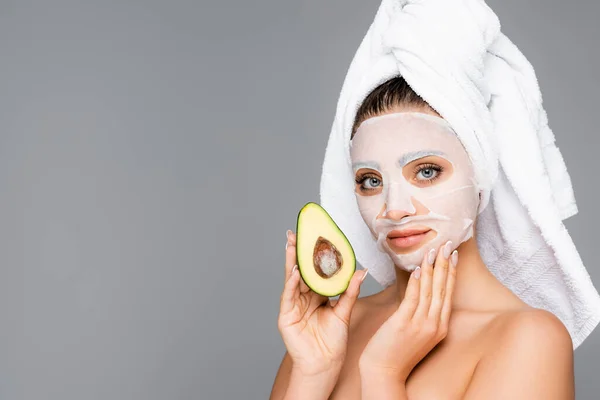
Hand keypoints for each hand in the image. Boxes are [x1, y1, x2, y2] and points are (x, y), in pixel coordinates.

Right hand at [277, 230, 367, 376]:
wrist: (326, 363)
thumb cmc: (334, 340)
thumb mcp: (344, 311)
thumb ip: (350, 291)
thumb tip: (362, 271)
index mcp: (317, 295)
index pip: (315, 270)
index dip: (314, 254)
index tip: (315, 235)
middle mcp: (304, 297)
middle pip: (301, 270)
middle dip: (298, 252)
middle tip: (296, 233)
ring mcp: (293, 305)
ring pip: (292, 279)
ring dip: (292, 262)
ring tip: (293, 245)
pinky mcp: (286, 315)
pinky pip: (289, 296)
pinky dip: (291, 283)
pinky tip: (294, 272)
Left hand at [358, 240, 457, 382]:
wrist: (385, 372)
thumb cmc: (397, 351)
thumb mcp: (418, 332)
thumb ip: (423, 313)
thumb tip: (421, 289)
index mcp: (440, 327)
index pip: (448, 293)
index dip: (451, 272)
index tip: (453, 254)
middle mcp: (434, 325)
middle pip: (442, 289)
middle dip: (446, 264)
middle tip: (448, 244)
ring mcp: (420, 325)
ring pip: (429, 291)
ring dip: (431, 268)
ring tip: (433, 250)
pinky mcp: (403, 324)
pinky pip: (412, 299)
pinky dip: (416, 283)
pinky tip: (417, 270)